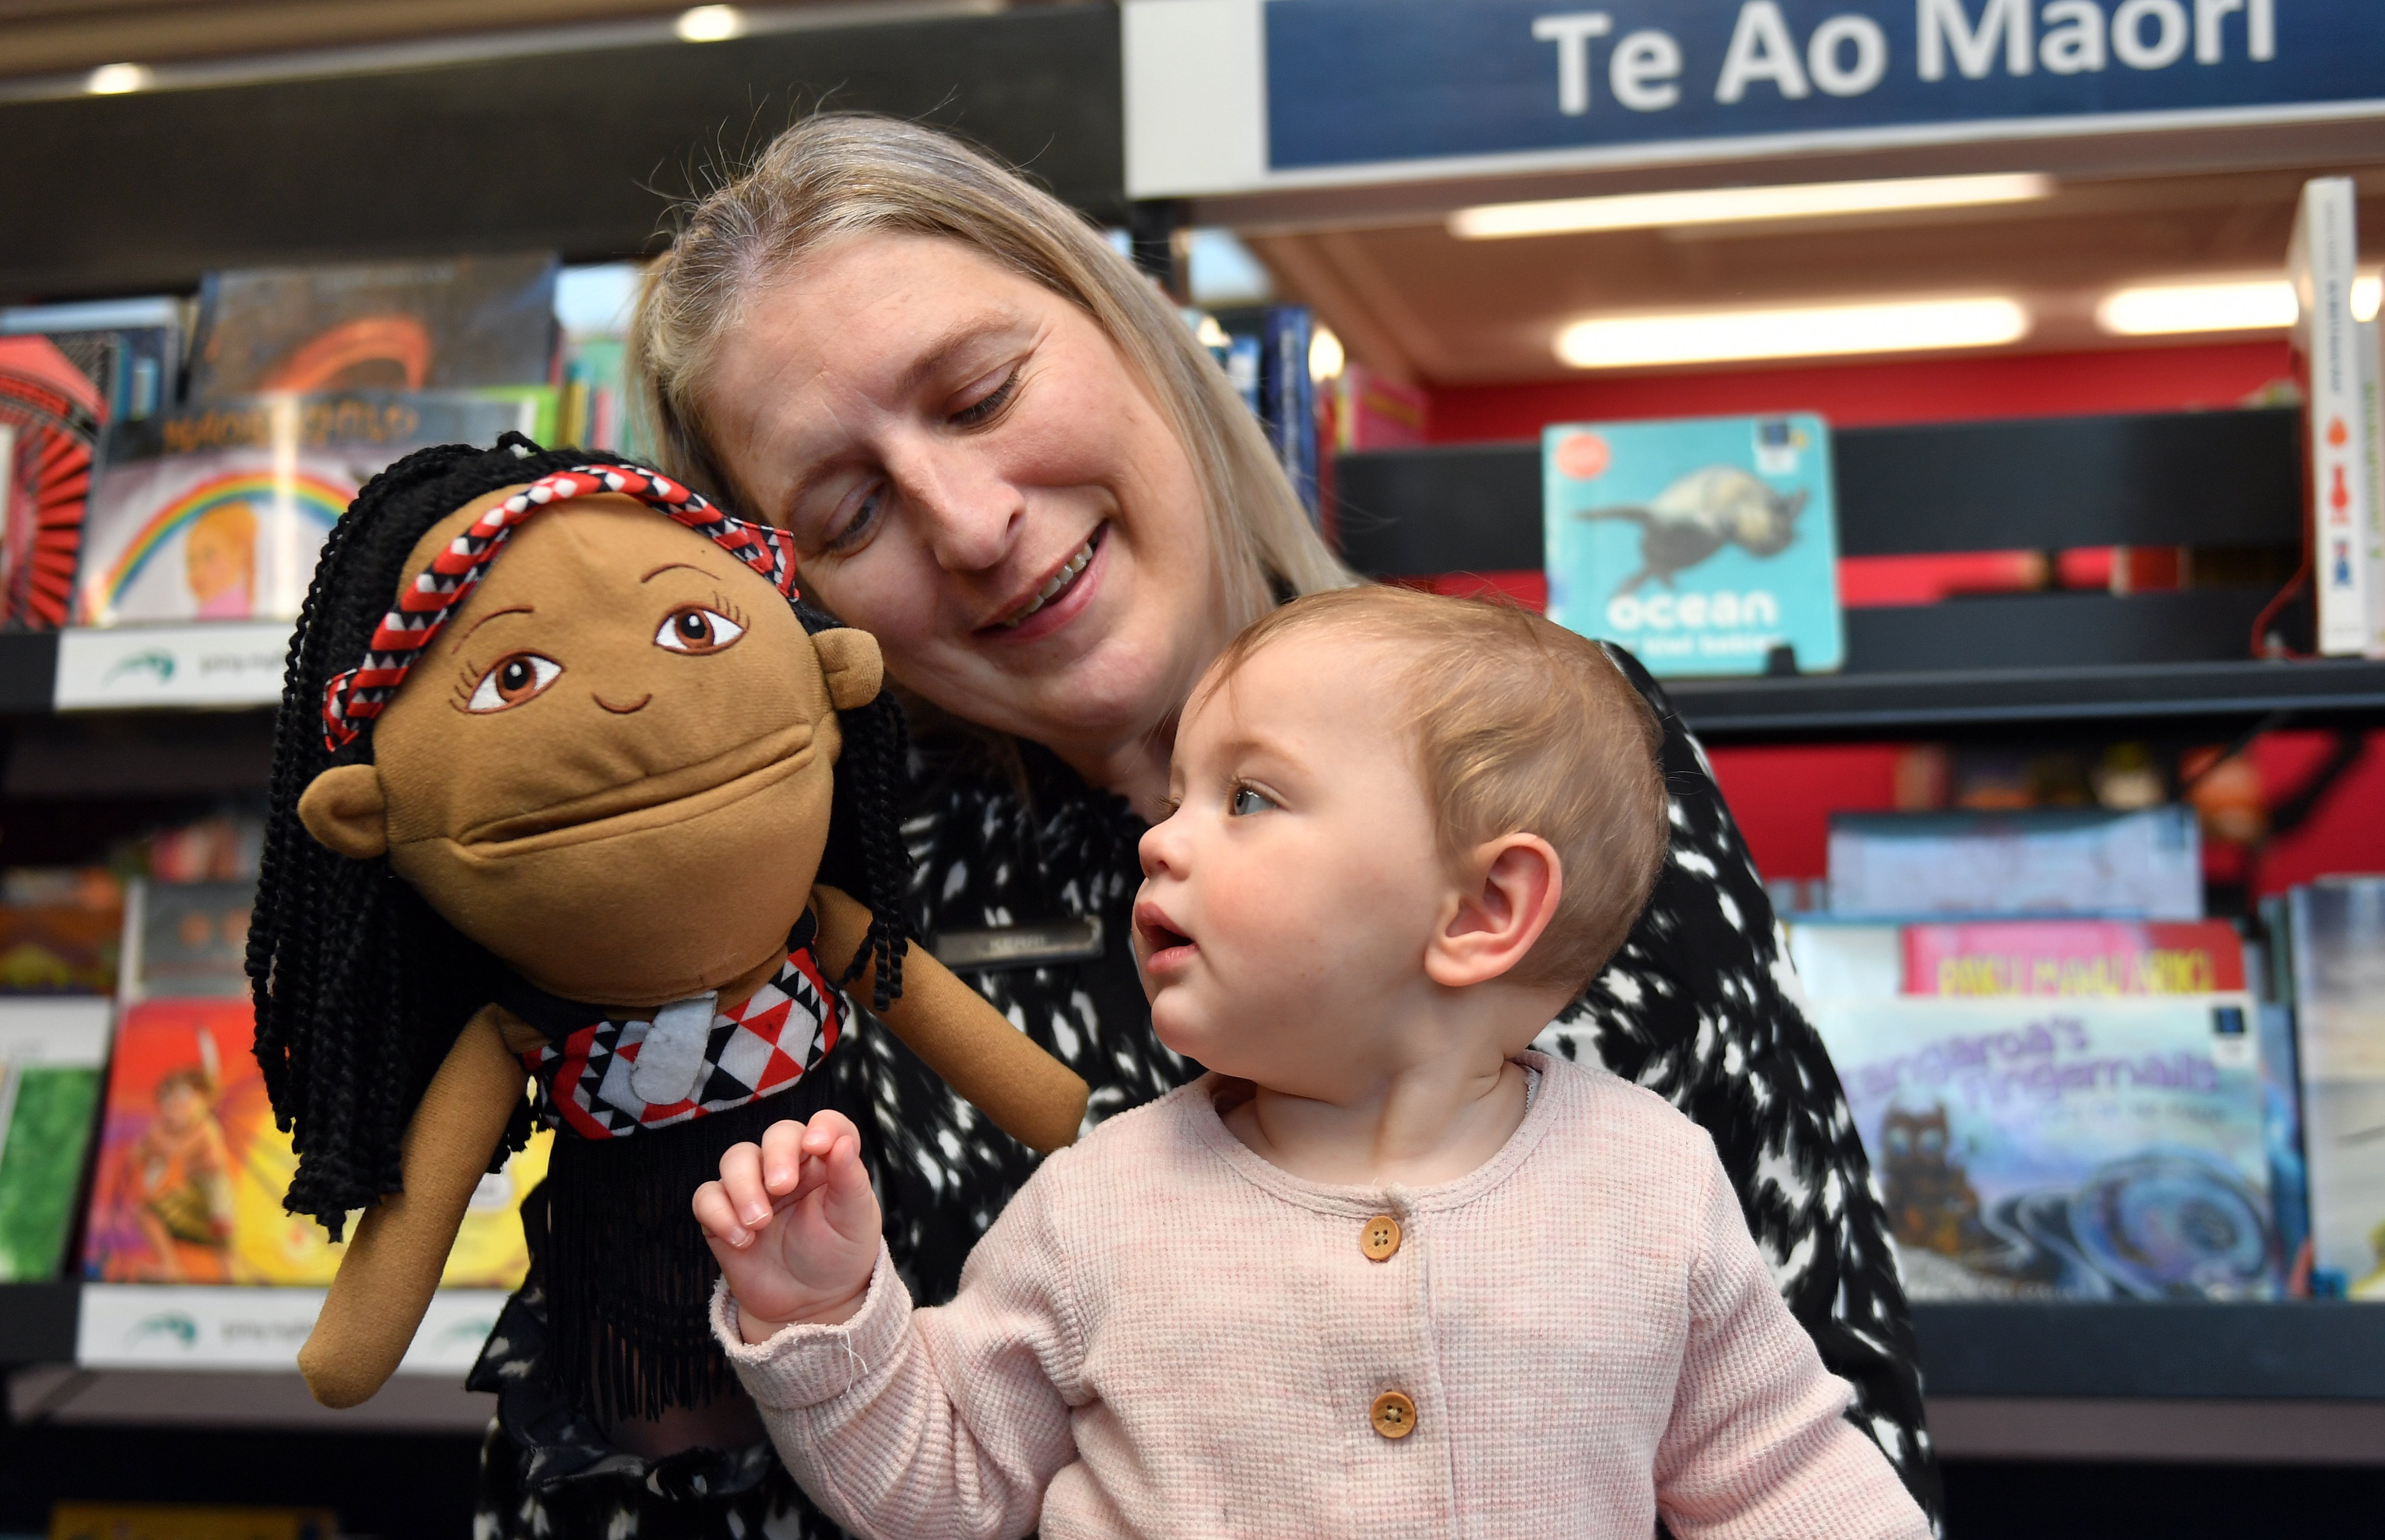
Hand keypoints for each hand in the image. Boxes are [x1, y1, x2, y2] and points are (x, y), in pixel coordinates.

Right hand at [692, 1110, 880, 1341]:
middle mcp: (790, 1167)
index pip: (827, 1125)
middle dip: (776, 1155)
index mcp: (827, 1163)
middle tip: (780, 1187)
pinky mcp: (724, 1214)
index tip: (817, 1145)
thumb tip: (843, 1142)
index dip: (822, 1126)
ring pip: (736, 1158)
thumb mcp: (855, 1222)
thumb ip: (850, 1181)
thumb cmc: (838, 1256)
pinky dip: (718, 1213)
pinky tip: (741, 1240)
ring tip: (759, 1223)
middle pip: (776, 1134)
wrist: (810, 1305)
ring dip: (743, 1186)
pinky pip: (707, 1197)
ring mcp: (754, 1188)